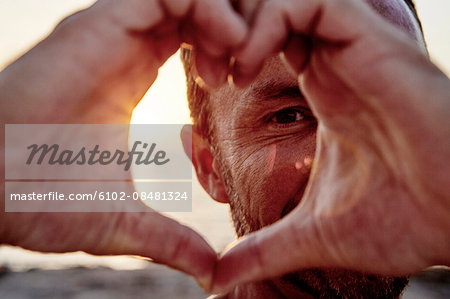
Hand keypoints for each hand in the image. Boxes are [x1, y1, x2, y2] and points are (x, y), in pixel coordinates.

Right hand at [0, 0, 247, 288]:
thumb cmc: (45, 200)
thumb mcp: (125, 221)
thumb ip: (171, 240)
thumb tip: (211, 274)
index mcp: (135, 72)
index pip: (196, 30)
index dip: (231, 48)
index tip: (241, 84)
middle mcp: (128, 43)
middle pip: (201, 3)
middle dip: (238, 25)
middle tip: (248, 68)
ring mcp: (114, 30)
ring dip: (228, 20)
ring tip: (235, 65)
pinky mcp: (99, 25)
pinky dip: (207, 13)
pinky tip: (218, 58)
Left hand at [213, 0, 449, 291]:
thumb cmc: (400, 221)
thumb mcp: (312, 234)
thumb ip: (263, 250)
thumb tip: (219, 278)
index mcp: (320, 91)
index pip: (262, 41)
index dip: (224, 53)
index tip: (204, 85)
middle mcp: (332, 63)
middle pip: (265, 9)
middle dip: (224, 29)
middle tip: (204, 71)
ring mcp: (351, 49)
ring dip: (241, 24)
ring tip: (225, 71)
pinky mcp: (371, 42)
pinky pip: (310, 1)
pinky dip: (270, 21)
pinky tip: (249, 66)